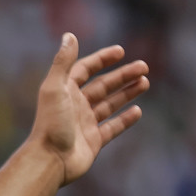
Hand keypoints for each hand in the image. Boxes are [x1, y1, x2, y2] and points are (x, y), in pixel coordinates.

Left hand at [29, 34, 148, 185]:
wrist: (50, 161)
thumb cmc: (51, 124)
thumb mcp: (55, 88)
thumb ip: (63, 62)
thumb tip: (69, 35)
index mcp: (65, 91)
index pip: (85, 70)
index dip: (102, 59)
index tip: (121, 52)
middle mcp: (75, 106)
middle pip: (102, 86)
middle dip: (123, 75)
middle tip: (144, 67)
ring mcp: (85, 124)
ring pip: (109, 104)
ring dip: (127, 93)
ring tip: (145, 82)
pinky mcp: (93, 142)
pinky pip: (112, 128)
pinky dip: (125, 119)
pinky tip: (138, 111)